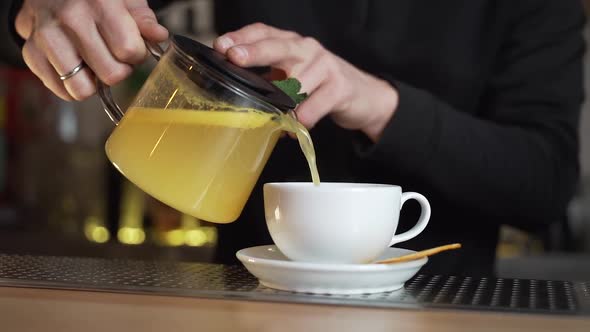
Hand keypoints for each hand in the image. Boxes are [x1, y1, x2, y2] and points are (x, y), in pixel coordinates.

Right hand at [15, 0, 167, 100]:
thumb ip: (143, 18)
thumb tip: (159, 36)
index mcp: (99, 4)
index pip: (129, 51)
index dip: (137, 55)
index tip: (132, 49)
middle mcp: (70, 20)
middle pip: (110, 74)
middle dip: (119, 71)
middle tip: (114, 58)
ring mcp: (47, 38)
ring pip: (82, 89)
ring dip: (94, 82)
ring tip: (94, 64)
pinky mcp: (32, 53)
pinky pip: (61, 91)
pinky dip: (73, 85)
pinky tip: (77, 67)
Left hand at [213, 23, 398, 141]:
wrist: (364, 96)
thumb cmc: (321, 86)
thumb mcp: (293, 76)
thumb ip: (269, 78)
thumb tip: (234, 92)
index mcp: (292, 44)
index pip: (264, 32)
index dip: (242, 37)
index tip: (221, 46)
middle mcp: (308, 49)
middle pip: (279, 47)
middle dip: (255, 51)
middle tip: (235, 57)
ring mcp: (325, 66)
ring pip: (298, 81)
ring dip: (283, 100)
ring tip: (274, 115)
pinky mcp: (340, 87)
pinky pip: (316, 104)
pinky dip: (305, 118)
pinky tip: (297, 127)